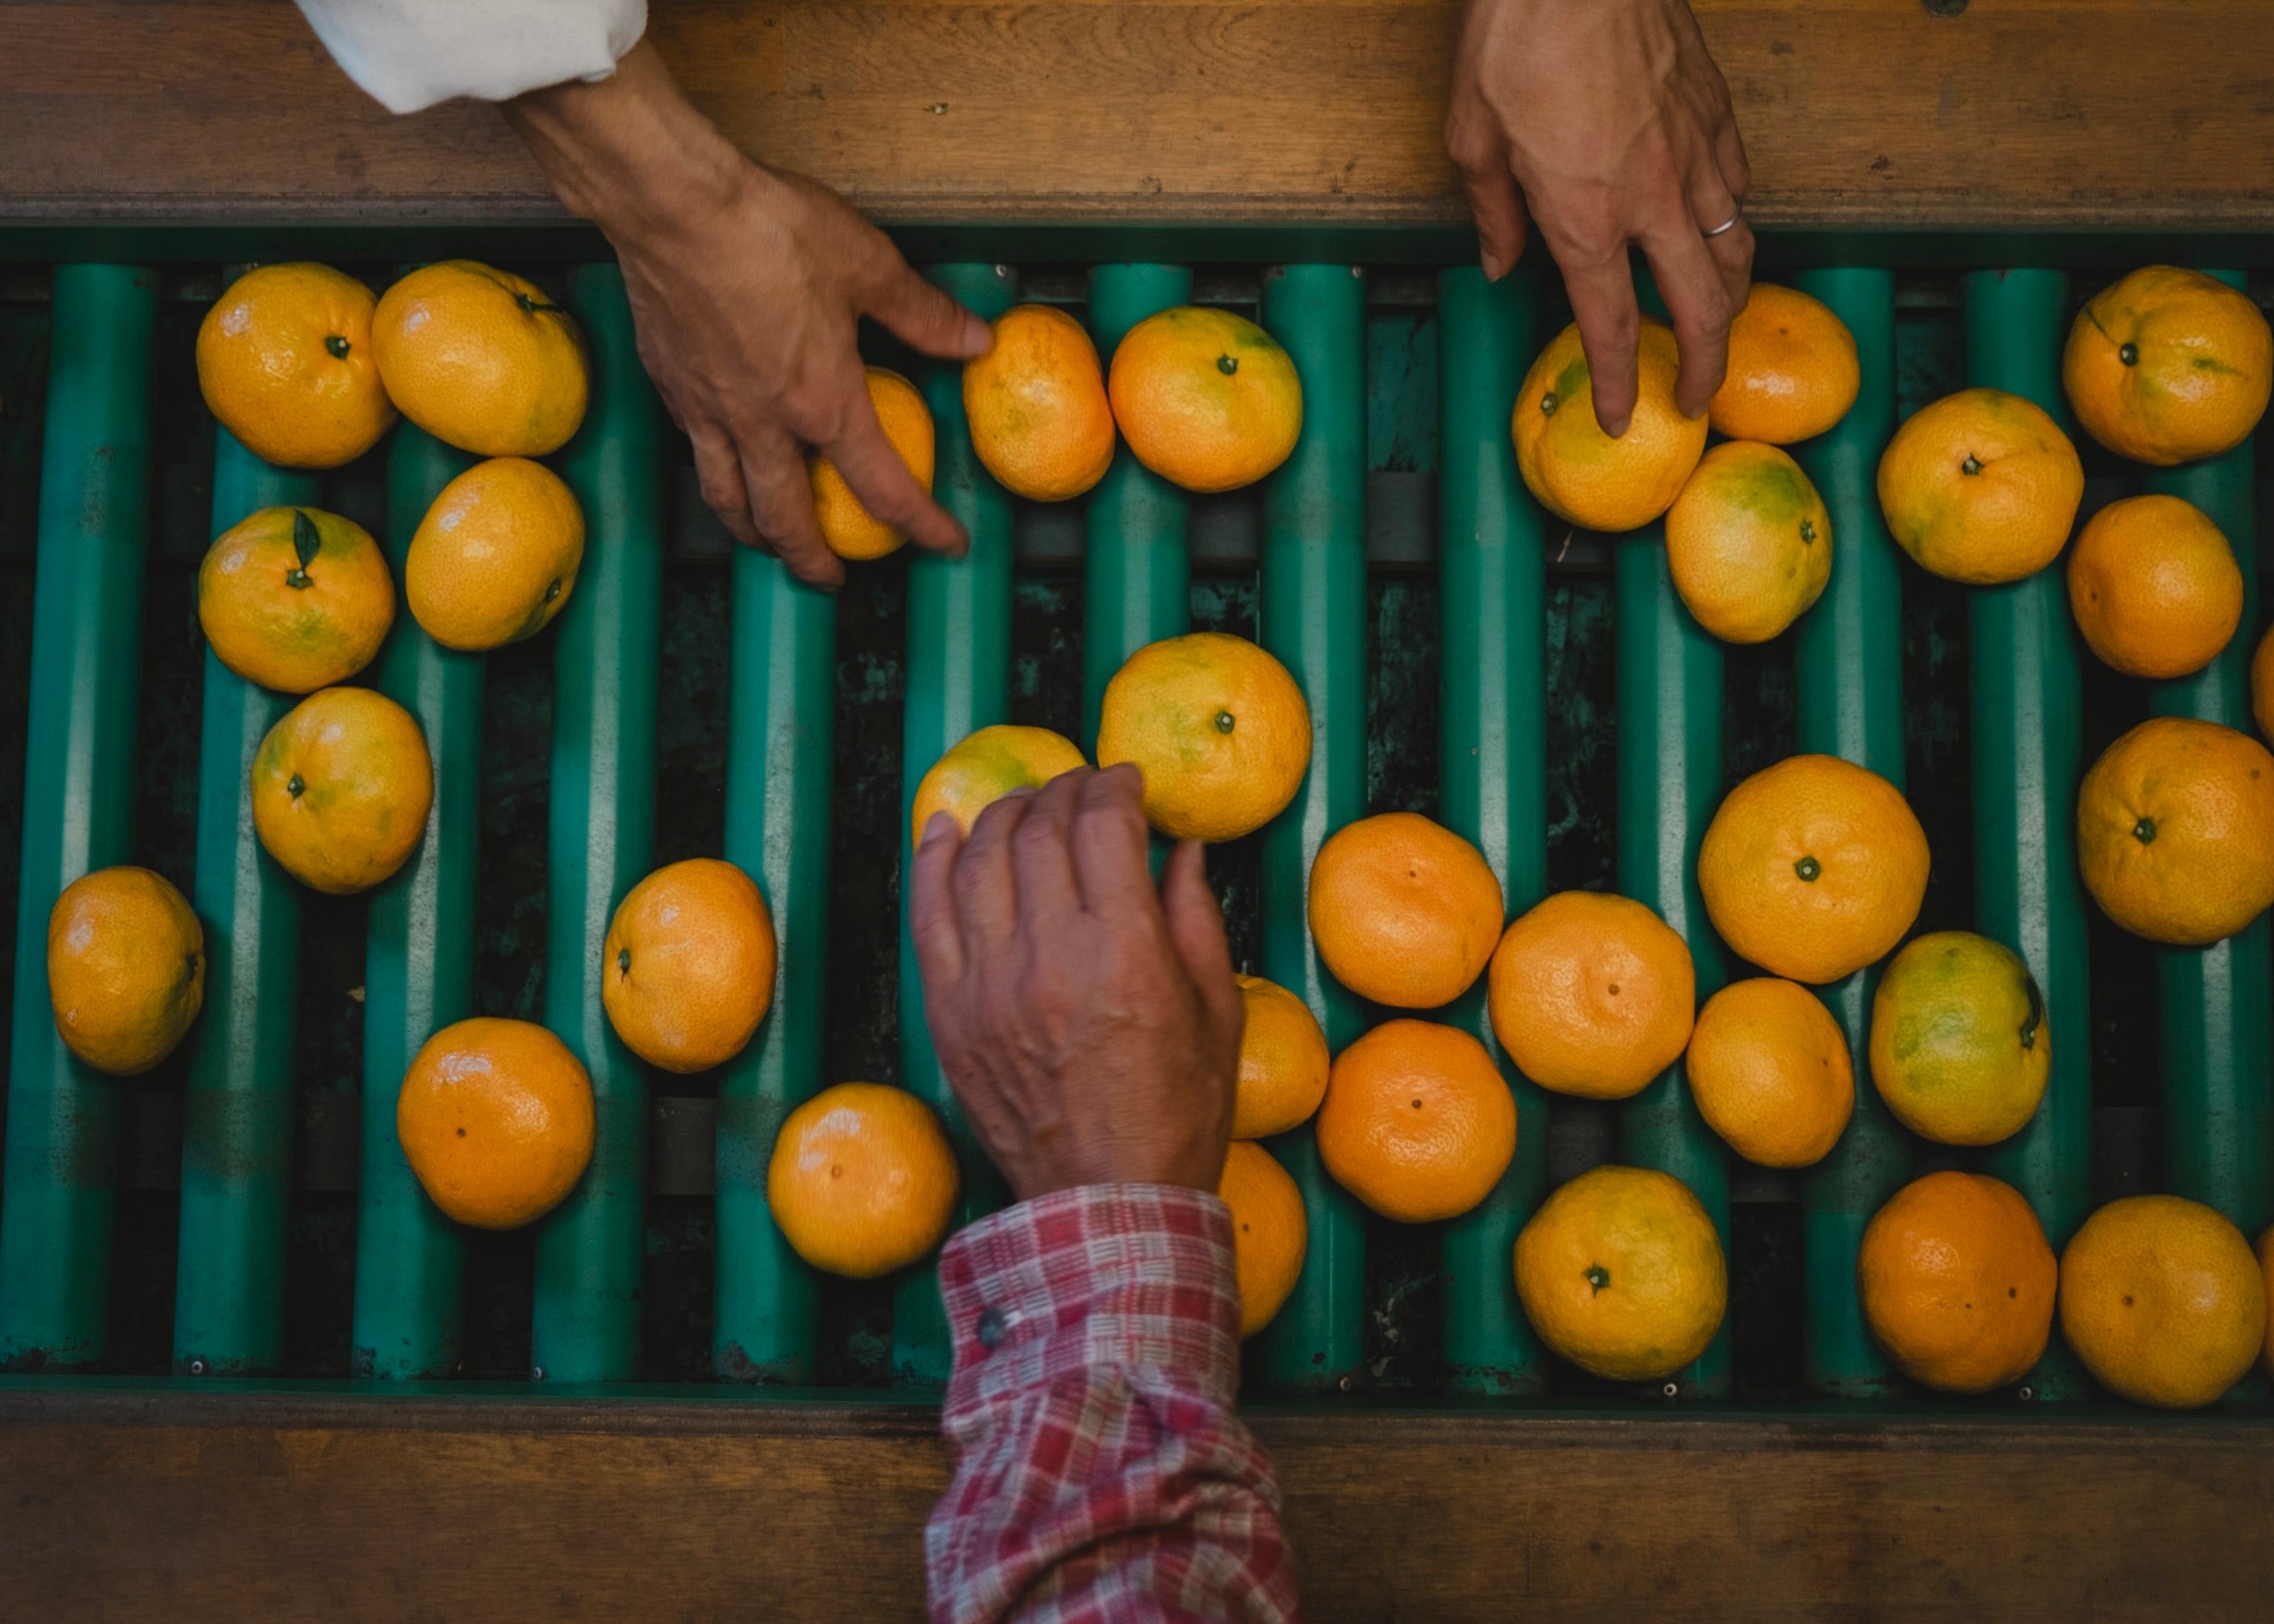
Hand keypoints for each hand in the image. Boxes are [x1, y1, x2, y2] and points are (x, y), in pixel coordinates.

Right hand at [506, 41, 991, 588]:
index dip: (922, 526)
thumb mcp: (869, 266)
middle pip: (787, 523)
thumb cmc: (769, 229)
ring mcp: (708, 411)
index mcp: (823, 404)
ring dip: (754, 536)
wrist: (671, 205)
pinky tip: (723, 464)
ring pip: (729, 502)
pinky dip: (715, 477)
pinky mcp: (669, 386)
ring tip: (769, 543)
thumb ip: (923, 314)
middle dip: (814, 561)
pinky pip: (695, 454)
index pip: (884, 489)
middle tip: (833, 579)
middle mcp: (763, 425)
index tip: (945, 545)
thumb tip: (974, 341)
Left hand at [909, 766, 1244, 1201]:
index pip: (1104, 828)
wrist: (1107, 1204)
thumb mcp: (1218, 1014)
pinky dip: (932, 860)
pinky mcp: (948, 1013)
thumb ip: (1197, 918)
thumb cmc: (1177, 1115)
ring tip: (1028, 805)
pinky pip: (927, 914)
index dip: (1115, 788)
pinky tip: (946, 828)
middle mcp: (1048, 959)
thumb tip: (1183, 848)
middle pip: (1039, 832)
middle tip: (1084, 791)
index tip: (1128, 784)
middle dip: (1064, 793)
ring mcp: (987, 985)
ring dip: (1004, 814)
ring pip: (978, 859)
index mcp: (1124, 955)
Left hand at [1445, 0, 1752, 433]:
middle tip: (1699, 395)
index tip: (1628, 417)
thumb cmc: (1517, 38)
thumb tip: (1502, 264)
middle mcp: (1652, 200)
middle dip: (1706, 365)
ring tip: (1720, 321)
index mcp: (1585, 220)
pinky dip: (1733, 216)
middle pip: (1704, 308)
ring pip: (1738, 248)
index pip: (1612, 329)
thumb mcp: (1472, 137)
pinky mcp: (1716, 110)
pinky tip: (1718, 221)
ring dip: (1733, 297)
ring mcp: (1695, 154)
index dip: (1623, 384)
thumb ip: (1493, 213)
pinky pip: (1739, 183)